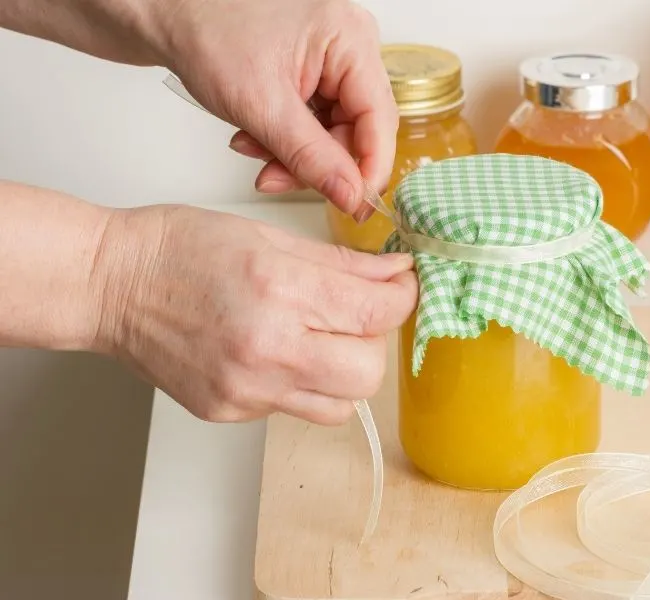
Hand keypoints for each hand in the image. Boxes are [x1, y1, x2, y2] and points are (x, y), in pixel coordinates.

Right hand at [95, 205, 416, 424]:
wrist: (111, 284)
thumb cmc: (179, 248)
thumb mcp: (268, 236)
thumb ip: (342, 263)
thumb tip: (393, 274)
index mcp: (278, 288)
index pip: (375, 313)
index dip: (403, 298)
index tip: (400, 287)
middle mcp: (265, 347)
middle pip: (368, 374)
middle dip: (375, 342)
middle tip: (357, 315)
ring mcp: (245, 388)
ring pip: (340, 406)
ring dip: (344, 372)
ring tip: (317, 337)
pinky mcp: (229, 411)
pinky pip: (294, 410)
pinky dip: (301, 384)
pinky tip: (276, 352)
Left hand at [159, 0, 397, 221]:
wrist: (167, 12)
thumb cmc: (205, 30)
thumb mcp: (262, 106)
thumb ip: (311, 157)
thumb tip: (351, 195)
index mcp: (350, 38)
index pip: (380, 119)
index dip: (368, 170)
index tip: (353, 207)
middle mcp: (350, 45)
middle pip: (358, 128)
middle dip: (317, 163)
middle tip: (276, 180)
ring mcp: (332, 57)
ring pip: (335, 130)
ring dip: (295, 154)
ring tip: (253, 151)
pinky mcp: (314, 70)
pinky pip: (317, 121)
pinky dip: (287, 139)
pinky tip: (255, 136)